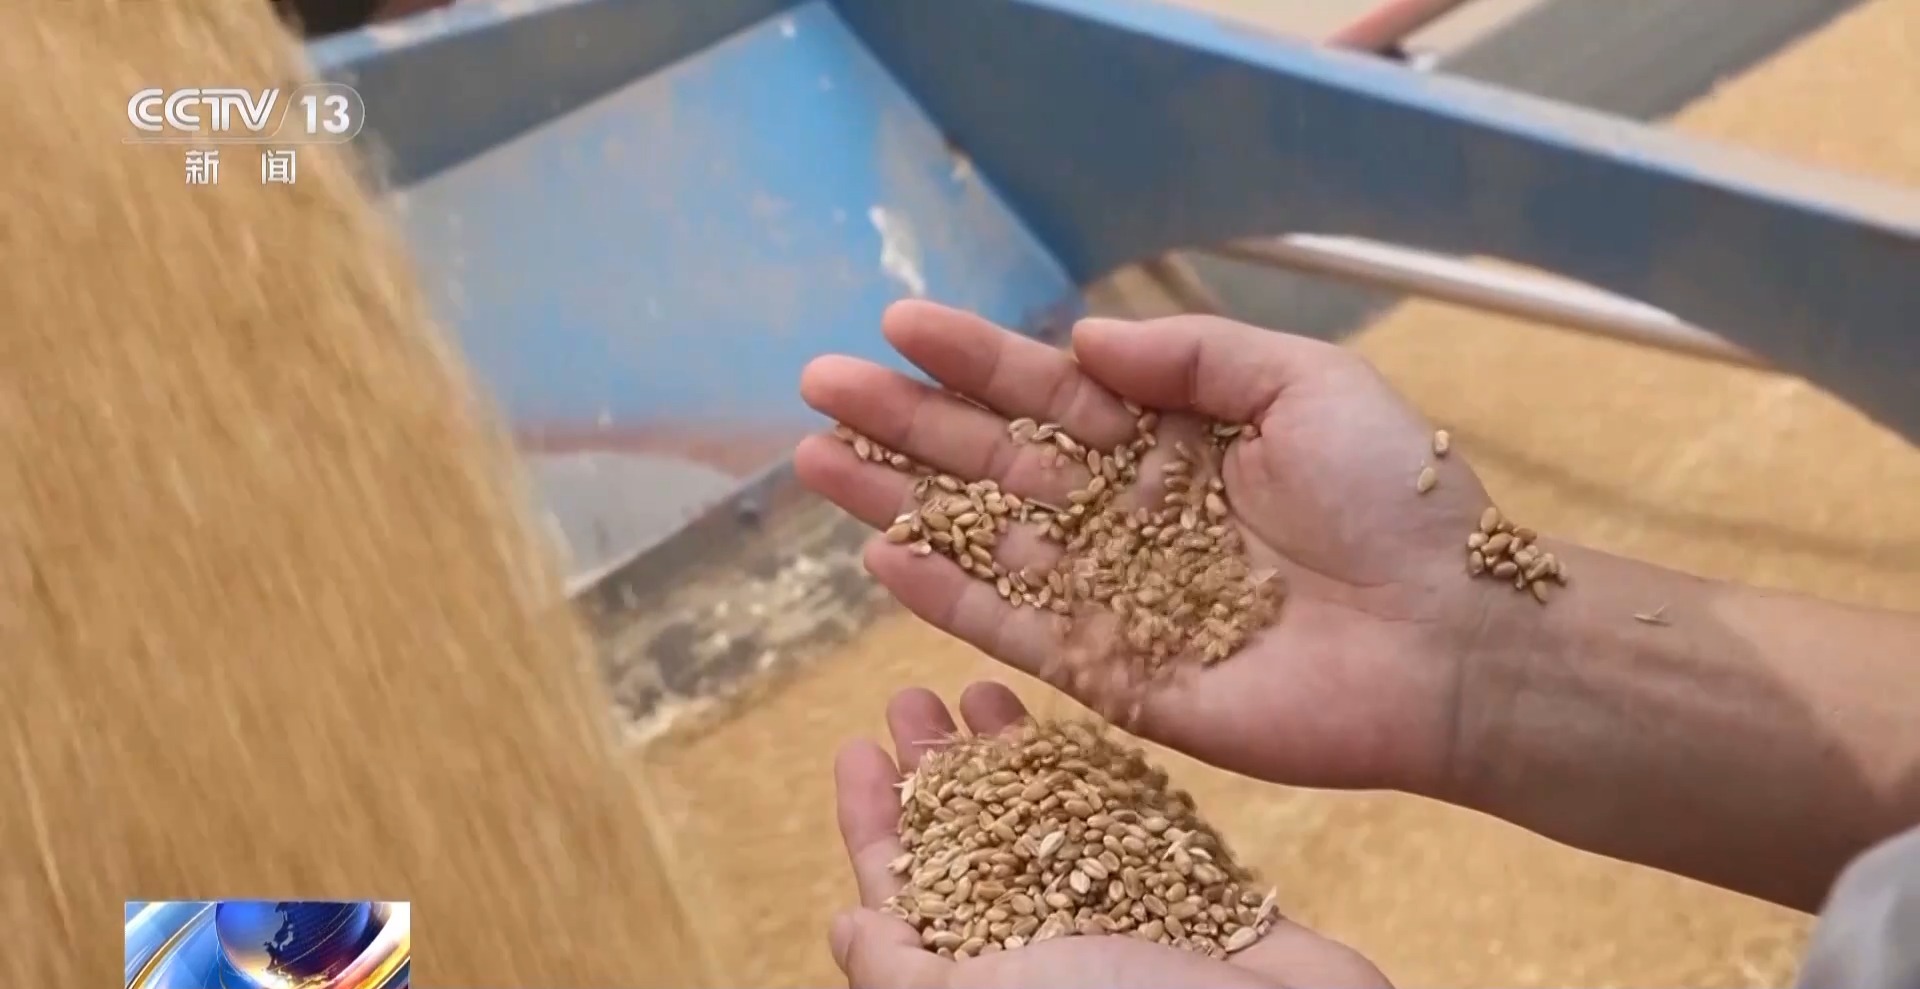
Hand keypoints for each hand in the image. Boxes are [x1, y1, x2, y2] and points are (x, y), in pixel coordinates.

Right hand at [797, 302, 1496, 794]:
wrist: (1450, 637)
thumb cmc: (1397, 500)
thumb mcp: (1304, 383)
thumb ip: (1189, 357)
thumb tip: (1081, 343)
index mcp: (1174, 438)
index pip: (1050, 390)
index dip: (975, 357)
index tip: (898, 322)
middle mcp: (1132, 513)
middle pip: (995, 460)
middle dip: (906, 423)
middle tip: (817, 384)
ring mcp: (1118, 595)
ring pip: (985, 541)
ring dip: (898, 505)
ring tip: (814, 464)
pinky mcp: (1118, 675)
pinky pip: (1016, 630)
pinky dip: (950, 598)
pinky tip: (883, 562)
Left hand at [830, 684, 1391, 988]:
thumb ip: (903, 968)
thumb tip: (845, 924)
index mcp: (985, 973)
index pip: (906, 891)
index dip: (874, 821)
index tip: (853, 748)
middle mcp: (1047, 948)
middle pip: (970, 844)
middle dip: (936, 769)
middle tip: (912, 696)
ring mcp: (1122, 920)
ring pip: (1049, 823)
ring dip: (1009, 758)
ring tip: (981, 687)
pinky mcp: (1195, 897)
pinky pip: (1138, 826)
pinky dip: (1102, 775)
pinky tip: (1077, 727)